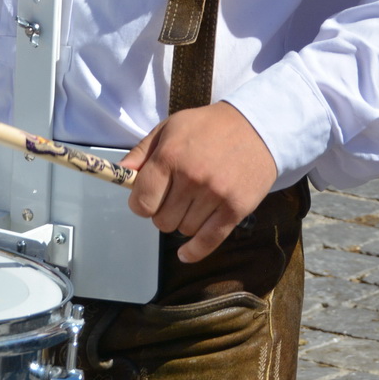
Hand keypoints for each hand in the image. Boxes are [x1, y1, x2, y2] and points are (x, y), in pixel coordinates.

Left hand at [121, 101, 277, 261]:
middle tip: (175, 197)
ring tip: (194, 201)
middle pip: (162, 221)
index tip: (146, 199)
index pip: (141, 202)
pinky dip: (194, 251)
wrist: (257, 127)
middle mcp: (191, 178)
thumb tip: (121, 173)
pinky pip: (208, 241)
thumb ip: (143, 151)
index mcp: (169, 157)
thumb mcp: (170, 127)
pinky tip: (185, 253)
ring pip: (184, 230)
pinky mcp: (235, 209)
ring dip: (184, 221)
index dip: (140, 204)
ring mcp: (214, 195)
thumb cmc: (208, 126)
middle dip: (163, 212)